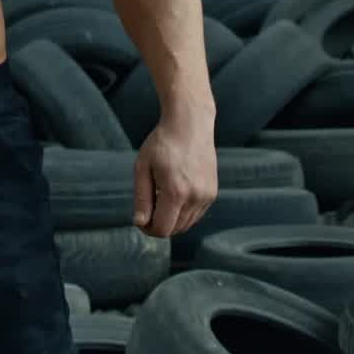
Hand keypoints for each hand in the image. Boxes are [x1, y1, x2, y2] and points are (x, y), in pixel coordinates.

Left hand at [132, 112, 217, 238]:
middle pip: (175, 230)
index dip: (148, 229)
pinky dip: (184, 211)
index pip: (162, 229)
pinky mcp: (212, 192)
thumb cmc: (162, 142)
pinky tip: (176, 191)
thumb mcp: (143, 167)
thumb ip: (142, 198)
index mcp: (175, 192)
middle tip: (150, 204)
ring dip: (172, 218)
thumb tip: (140, 223)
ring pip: (186, 224)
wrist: (190, 123)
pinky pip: (196, 214)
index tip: (141, 218)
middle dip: (159, 223)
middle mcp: (195, 197)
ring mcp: (207, 196)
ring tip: (162, 195)